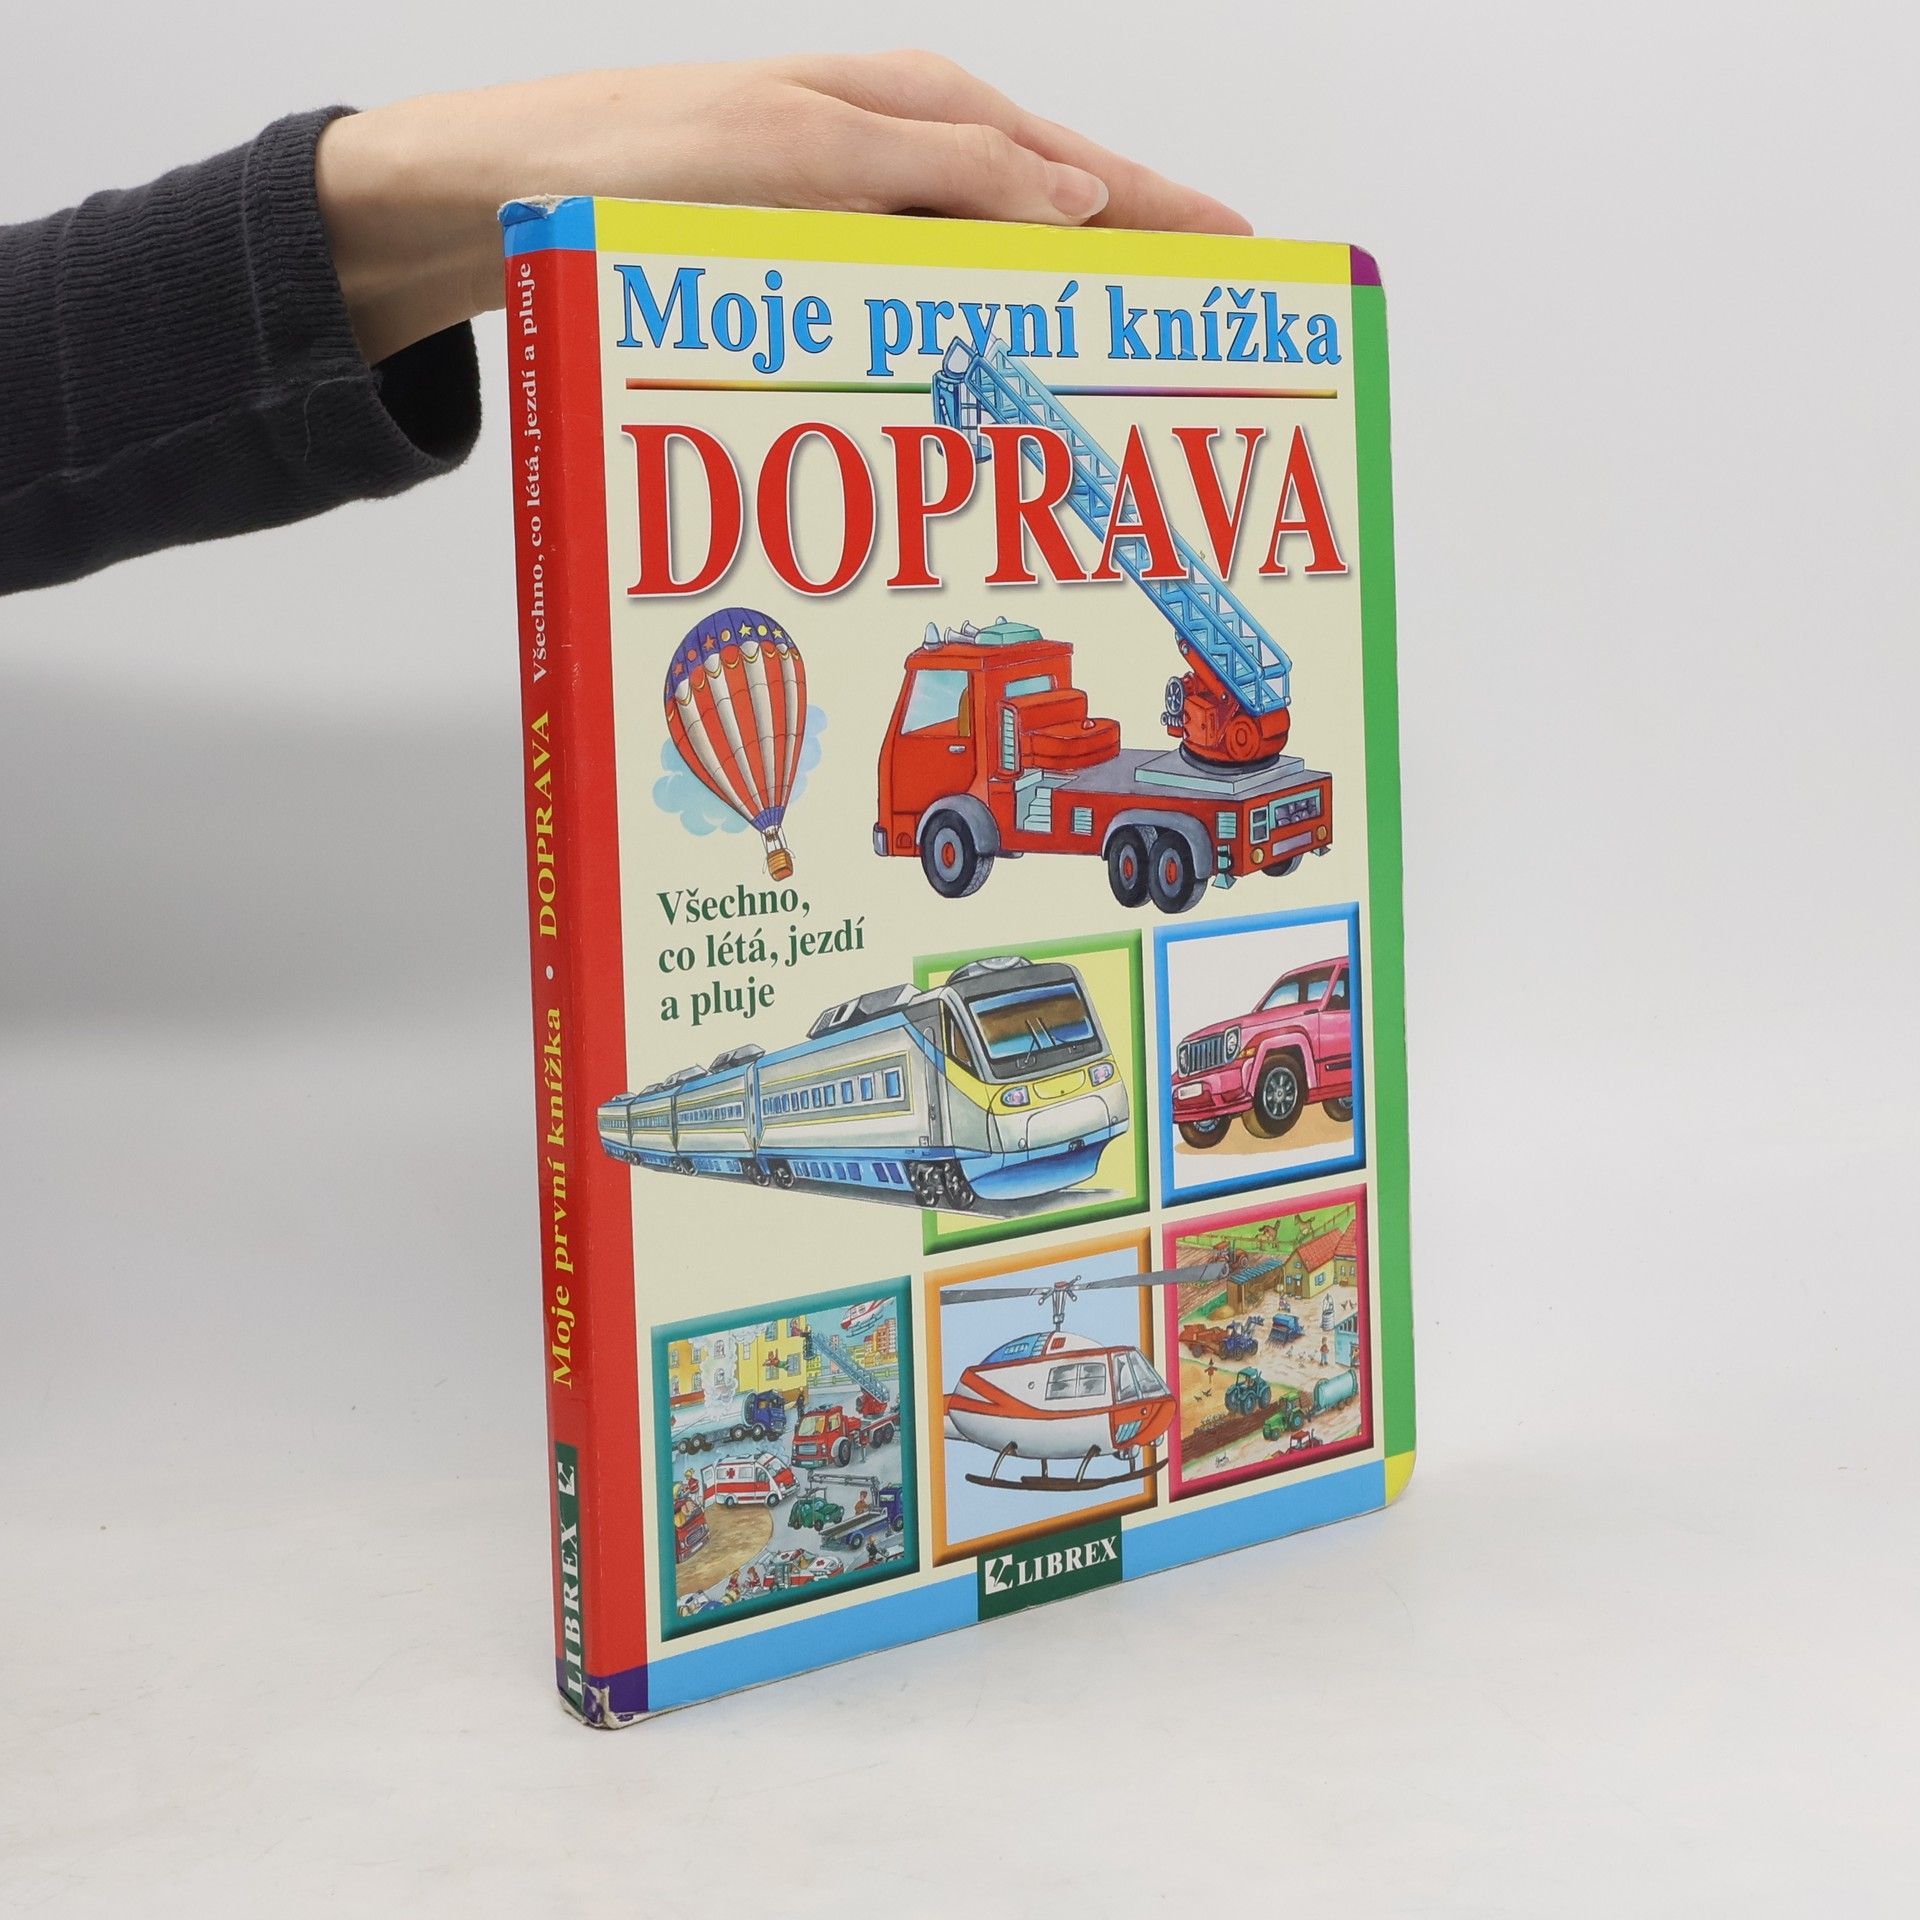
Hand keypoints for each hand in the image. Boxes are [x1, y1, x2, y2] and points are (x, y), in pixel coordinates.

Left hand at [315, 53, 1251, 364]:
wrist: (506, 202)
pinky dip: (965, 352)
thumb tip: (1079, 207)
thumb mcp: (806, 156)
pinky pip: (922, 311)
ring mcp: (860, 215)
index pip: (1086, 171)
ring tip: (1113, 404)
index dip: (1172, 223)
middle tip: (1200, 365)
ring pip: (991, 279)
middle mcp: (902, 158)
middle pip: (1052, 228)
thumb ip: (951, 176)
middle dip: (1131, 288)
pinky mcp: (816, 270)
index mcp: (923, 109)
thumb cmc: (634, 162)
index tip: (1257, 274)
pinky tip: (983, 401)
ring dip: (1050, 333)